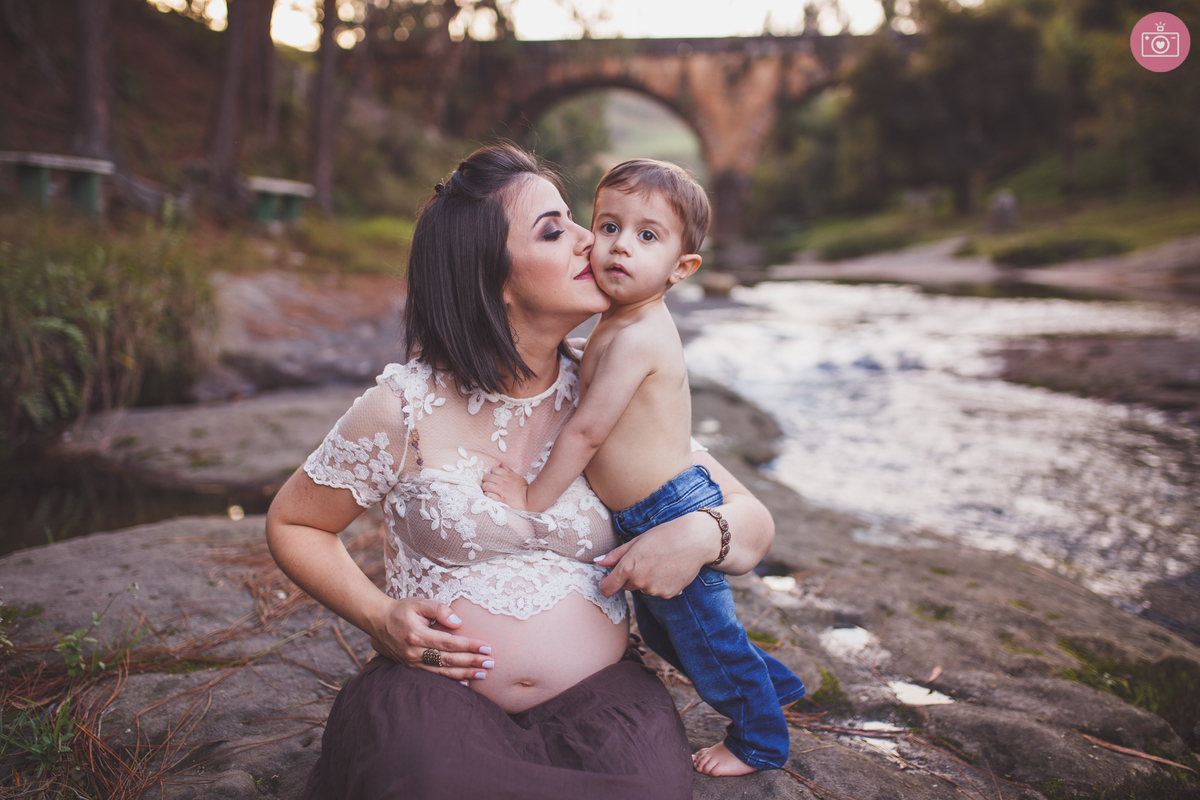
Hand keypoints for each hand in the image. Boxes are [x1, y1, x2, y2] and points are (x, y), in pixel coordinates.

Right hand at [368, 597, 494, 681]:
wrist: (378, 622)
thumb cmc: (402, 610)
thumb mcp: (419, 603)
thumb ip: (439, 609)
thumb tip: (458, 622)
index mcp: (418, 635)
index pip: (449, 643)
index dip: (469, 646)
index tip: (486, 647)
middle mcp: (415, 652)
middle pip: (448, 660)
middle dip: (471, 662)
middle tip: (491, 663)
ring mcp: (412, 662)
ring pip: (443, 671)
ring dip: (465, 674)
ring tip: (483, 674)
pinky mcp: (412, 667)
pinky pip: (434, 676)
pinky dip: (451, 680)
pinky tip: (465, 682)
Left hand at [481, 463, 528, 510]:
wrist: (528, 499)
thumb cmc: (523, 488)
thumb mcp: (517, 476)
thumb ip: (508, 470)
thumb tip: (501, 464)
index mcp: (506, 476)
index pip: (494, 470)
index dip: (492, 473)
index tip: (494, 477)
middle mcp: (502, 482)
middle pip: (487, 477)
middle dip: (486, 480)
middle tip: (489, 483)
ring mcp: (501, 491)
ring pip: (486, 486)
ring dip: (485, 488)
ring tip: (488, 490)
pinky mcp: (500, 499)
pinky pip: (489, 495)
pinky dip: (488, 495)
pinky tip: (490, 495)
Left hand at [594, 511, 720, 597]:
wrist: (695, 540)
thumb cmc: (664, 535)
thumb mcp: (637, 541)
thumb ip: (615, 555)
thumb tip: (598, 563)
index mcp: (628, 567)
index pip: (608, 587)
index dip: (606, 584)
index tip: (608, 579)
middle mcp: (640, 581)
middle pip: (626, 586)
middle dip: (629, 576)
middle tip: (644, 559)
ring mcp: (655, 590)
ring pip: (643, 588)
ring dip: (646, 580)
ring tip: (659, 562)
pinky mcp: (668, 594)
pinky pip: (657, 592)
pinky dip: (660, 583)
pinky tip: (669, 569)